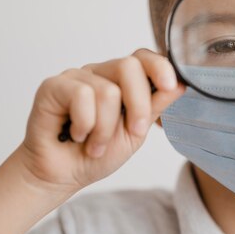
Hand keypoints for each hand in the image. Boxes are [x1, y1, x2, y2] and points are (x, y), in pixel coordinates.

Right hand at [17, 48, 185, 193]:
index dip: (160, 66)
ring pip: (107, 90)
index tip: (170, 86)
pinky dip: (84, 124)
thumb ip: (155, 106)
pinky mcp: (53, 85)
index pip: (143, 57)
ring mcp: (76, 76)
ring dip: (105, 128)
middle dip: (138, 105)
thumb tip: (181, 83)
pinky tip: (75, 134)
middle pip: (129, 67)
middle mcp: (100, 73)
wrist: (62, 176)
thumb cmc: (96, 154)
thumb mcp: (135, 133)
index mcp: (121, 81)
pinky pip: (81, 95)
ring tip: (94, 144)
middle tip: (132, 132)